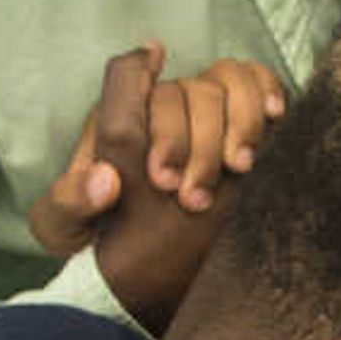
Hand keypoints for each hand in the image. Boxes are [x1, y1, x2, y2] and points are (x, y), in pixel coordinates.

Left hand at [69, 46, 250, 325]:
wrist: (137, 262)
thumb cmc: (96, 235)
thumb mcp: (64, 227)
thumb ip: (68, 204)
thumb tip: (107, 180)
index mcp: (113, 121)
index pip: (127, 77)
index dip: (147, 106)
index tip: (160, 177)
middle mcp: (159, 108)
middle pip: (186, 90)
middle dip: (195, 141)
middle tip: (193, 198)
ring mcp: (200, 113)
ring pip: (225, 82)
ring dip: (239, 121)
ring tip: (239, 167)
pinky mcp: (238, 124)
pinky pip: (256, 84)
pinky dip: (267, 91)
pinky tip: (276, 117)